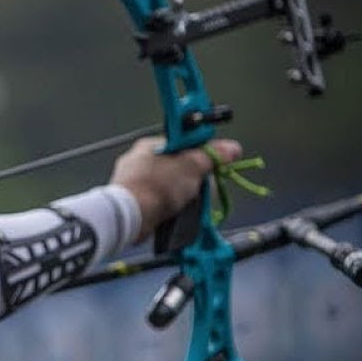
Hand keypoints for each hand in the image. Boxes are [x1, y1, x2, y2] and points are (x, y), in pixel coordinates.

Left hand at [110, 136, 242, 241]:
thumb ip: (212, 156)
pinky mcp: (132, 202)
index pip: (183, 145)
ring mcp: (134, 182)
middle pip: (177, 167)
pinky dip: (168, 207)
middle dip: (193, 180)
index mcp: (152, 145)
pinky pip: (158, 201)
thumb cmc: (158, 186)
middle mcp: (140, 160)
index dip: (201, 155)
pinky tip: (174, 213)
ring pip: (168, 186)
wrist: (130, 215)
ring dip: (182, 196)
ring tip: (187, 205)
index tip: (212, 166)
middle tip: (201, 190)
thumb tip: (232, 148)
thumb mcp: (192, 167)